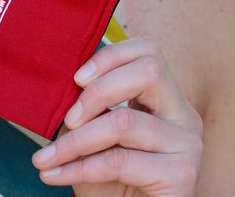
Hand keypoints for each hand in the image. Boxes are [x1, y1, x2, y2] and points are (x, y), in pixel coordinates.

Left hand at [31, 37, 202, 195]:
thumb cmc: (112, 184)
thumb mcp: (96, 140)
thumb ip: (88, 112)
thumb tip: (62, 90)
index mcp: (166, 99)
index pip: (148, 50)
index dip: (110, 56)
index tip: (76, 79)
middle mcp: (183, 116)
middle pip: (149, 71)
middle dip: (98, 91)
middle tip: (68, 119)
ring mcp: (187, 144)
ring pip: (125, 120)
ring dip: (76, 140)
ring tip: (47, 157)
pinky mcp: (181, 175)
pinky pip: (119, 160)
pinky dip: (79, 168)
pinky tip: (56, 175)